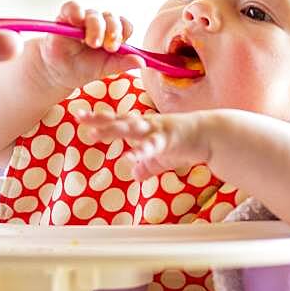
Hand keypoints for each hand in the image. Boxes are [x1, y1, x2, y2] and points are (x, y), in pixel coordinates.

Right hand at [37, 0, 143, 88]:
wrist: (59, 73)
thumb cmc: (83, 68)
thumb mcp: (106, 68)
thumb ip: (123, 63)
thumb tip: (143, 63)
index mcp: (112, 34)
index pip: (125, 25)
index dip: (124, 32)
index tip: (119, 47)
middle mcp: (100, 23)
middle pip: (111, 18)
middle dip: (113, 31)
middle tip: (109, 47)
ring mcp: (83, 19)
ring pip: (94, 14)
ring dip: (96, 27)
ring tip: (92, 42)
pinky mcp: (65, 16)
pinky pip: (72, 7)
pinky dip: (75, 11)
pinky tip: (76, 21)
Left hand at [75, 109, 213, 180]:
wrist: (211, 135)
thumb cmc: (185, 143)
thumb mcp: (161, 158)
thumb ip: (147, 165)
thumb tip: (136, 175)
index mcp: (143, 126)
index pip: (116, 120)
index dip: (98, 119)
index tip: (79, 115)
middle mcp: (146, 125)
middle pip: (119, 120)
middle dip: (99, 119)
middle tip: (79, 117)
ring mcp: (157, 130)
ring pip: (131, 129)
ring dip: (113, 131)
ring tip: (95, 134)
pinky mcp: (169, 139)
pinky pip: (152, 146)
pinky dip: (140, 151)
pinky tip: (129, 157)